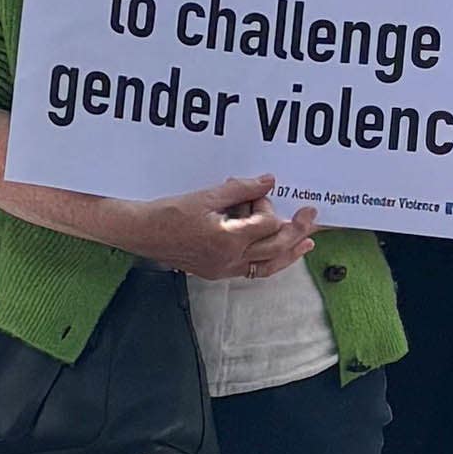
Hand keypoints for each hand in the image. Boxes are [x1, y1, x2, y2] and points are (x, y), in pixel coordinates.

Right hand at [124, 174, 315, 280]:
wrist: (140, 232)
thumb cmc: (167, 213)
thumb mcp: (206, 196)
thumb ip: (241, 189)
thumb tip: (268, 181)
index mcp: (228, 239)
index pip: (266, 223)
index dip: (266, 204)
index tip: (256, 192)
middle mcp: (230, 259)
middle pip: (276, 247)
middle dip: (297, 230)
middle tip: (312, 216)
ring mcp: (224, 269)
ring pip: (268, 265)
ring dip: (290, 253)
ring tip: (307, 244)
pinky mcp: (217, 272)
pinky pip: (253, 271)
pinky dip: (269, 262)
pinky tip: (277, 256)